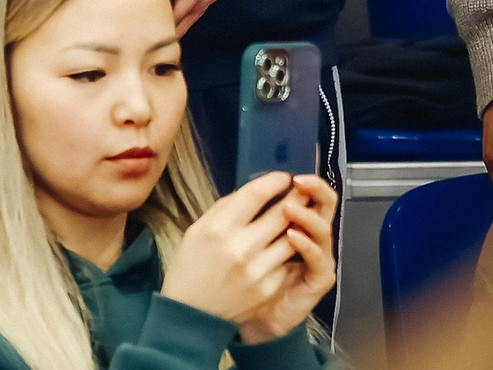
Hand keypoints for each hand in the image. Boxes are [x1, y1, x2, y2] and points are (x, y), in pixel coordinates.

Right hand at [162, 172, 332, 331]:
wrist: (191, 315)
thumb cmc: (192, 268)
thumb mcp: (198, 229)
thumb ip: (226, 208)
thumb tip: (254, 191)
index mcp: (219, 229)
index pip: (255, 194)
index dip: (274, 181)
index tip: (282, 177)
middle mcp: (240, 248)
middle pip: (280, 213)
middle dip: (294, 198)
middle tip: (301, 192)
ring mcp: (257, 270)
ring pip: (291, 237)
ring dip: (296, 225)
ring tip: (296, 218)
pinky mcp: (268, 288)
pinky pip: (286, 262)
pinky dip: (286, 253)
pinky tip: (280, 249)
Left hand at [235, 176, 337, 343]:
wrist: (246, 315)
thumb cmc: (242, 275)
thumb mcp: (241, 237)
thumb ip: (250, 213)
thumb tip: (252, 185)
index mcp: (296, 221)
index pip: (309, 193)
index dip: (303, 181)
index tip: (287, 173)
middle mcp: (312, 236)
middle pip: (325, 204)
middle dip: (313, 190)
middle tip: (298, 182)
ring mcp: (318, 257)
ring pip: (323, 228)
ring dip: (307, 215)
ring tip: (289, 208)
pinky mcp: (318, 278)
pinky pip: (318, 258)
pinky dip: (307, 245)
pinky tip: (293, 237)